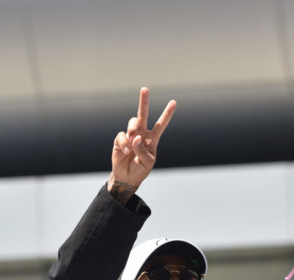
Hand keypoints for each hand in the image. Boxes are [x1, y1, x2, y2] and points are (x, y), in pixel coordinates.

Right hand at [107, 87, 176, 203]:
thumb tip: (135, 137)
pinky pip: (121, 136)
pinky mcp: (120, 140)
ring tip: (133, 139)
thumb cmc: (140, 170)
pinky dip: (124, 143)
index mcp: (153, 139)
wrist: (126, 177)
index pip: (161, 124)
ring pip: (132, 123)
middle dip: (144, 101)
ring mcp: (130, 136)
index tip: (174, 102)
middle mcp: (142, 134)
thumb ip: (142, 150)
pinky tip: (126, 151)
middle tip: (145, 89)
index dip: (167, 114)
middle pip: (143, 115)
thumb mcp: (147, 163)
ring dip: (133, 128)